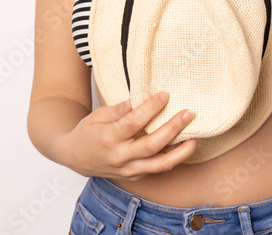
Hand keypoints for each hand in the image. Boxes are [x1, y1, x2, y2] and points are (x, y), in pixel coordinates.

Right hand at [61, 91, 196, 180]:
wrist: (76, 158)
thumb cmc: (88, 132)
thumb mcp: (97, 115)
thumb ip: (118, 110)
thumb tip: (138, 101)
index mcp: (108, 138)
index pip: (133, 123)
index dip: (150, 109)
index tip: (164, 95)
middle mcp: (120, 157)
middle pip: (151, 145)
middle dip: (173, 129)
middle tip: (189, 113)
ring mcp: (128, 170)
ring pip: (160, 164)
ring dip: (181, 151)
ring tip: (195, 137)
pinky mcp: (135, 176)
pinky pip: (158, 168)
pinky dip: (173, 158)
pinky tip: (184, 146)